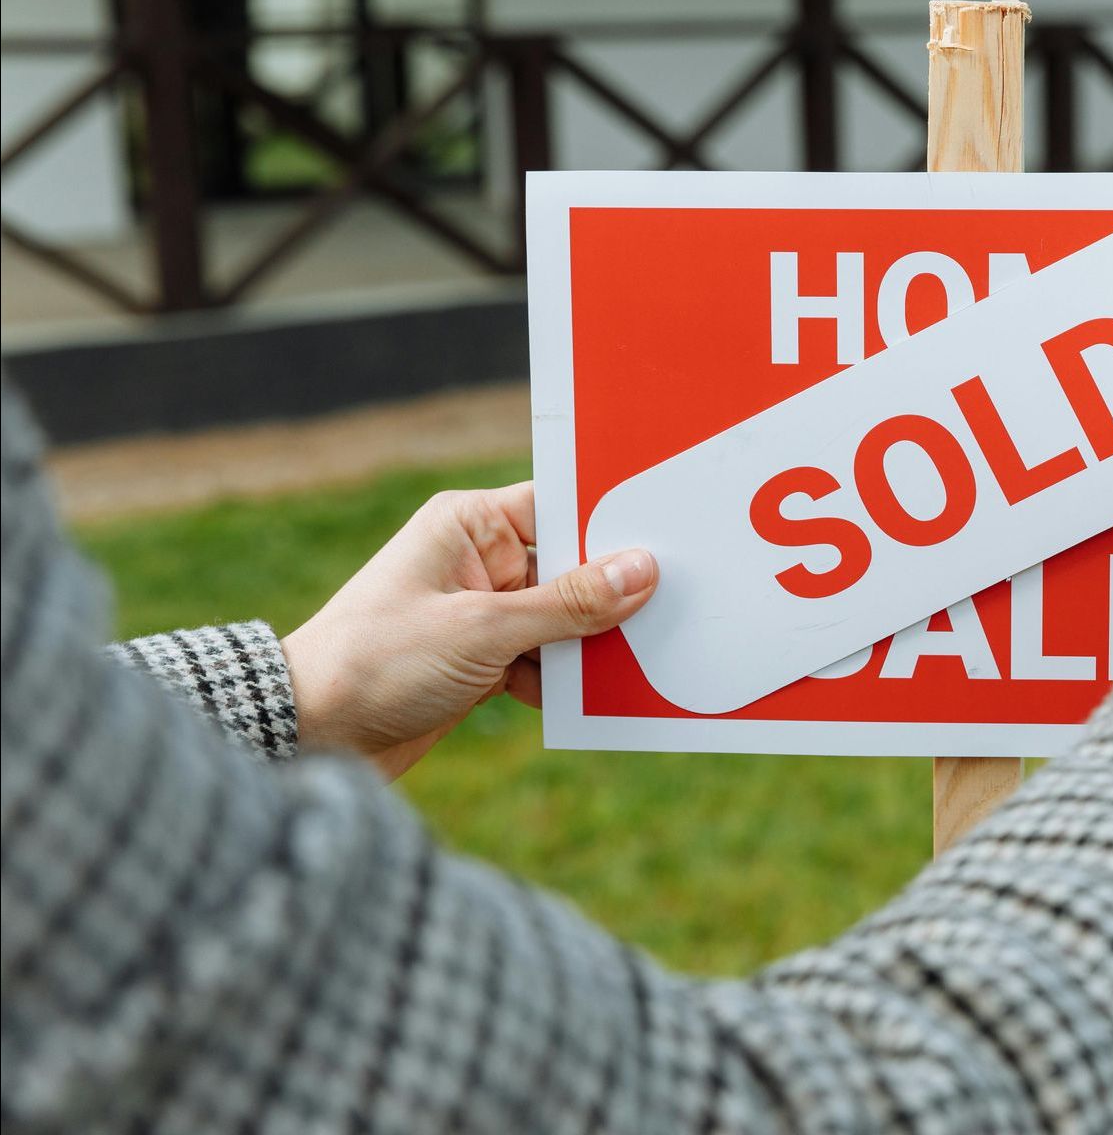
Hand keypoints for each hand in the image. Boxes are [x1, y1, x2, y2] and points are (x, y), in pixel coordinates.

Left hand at [281, 483, 655, 778]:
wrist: (309, 736)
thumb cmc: (377, 662)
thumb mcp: (483, 629)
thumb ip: (567, 604)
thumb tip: (641, 571)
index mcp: (469, 525)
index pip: (559, 507)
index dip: (612, 524)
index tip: (670, 539)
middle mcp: (477, 561)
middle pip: (570, 567)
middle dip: (611, 595)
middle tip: (673, 608)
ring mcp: (481, 612)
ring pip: (563, 619)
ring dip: (590, 645)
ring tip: (640, 661)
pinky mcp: (481, 660)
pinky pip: (545, 659)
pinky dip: (565, 679)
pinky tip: (595, 698)